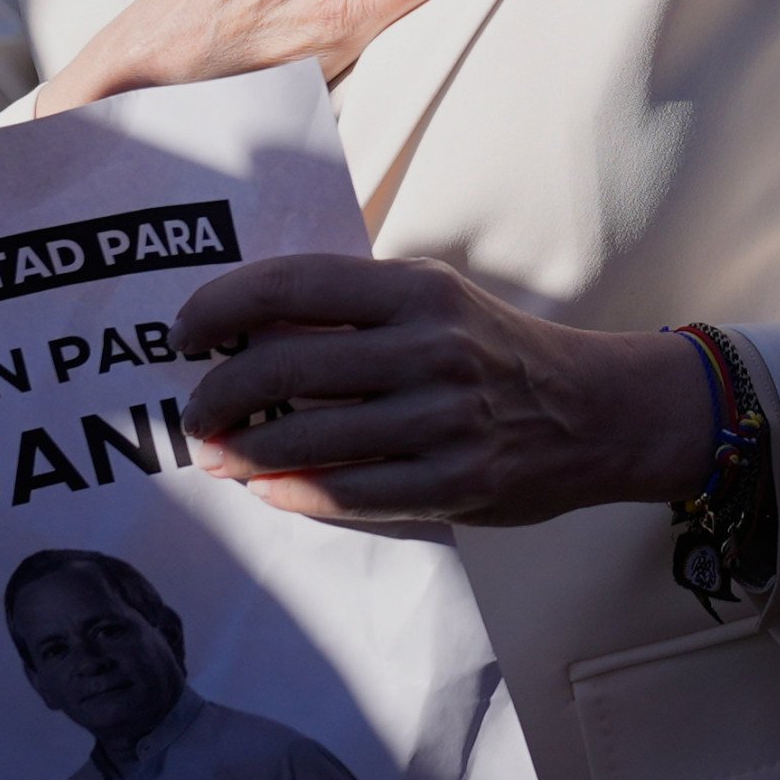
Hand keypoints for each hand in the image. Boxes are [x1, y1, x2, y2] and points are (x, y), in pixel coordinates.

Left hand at [175, 255, 716, 525]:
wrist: (595, 410)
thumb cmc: (491, 350)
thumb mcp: (432, 301)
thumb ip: (351, 307)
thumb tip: (243, 326)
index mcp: (416, 288)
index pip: (291, 285)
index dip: (221, 307)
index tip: (184, 333)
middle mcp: (429, 348)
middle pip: (284, 368)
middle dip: (219, 394)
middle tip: (195, 412)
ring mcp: (444, 419)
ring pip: (307, 438)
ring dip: (244, 452)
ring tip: (217, 456)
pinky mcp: (455, 482)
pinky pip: (349, 493)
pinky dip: (294, 493)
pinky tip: (268, 489)